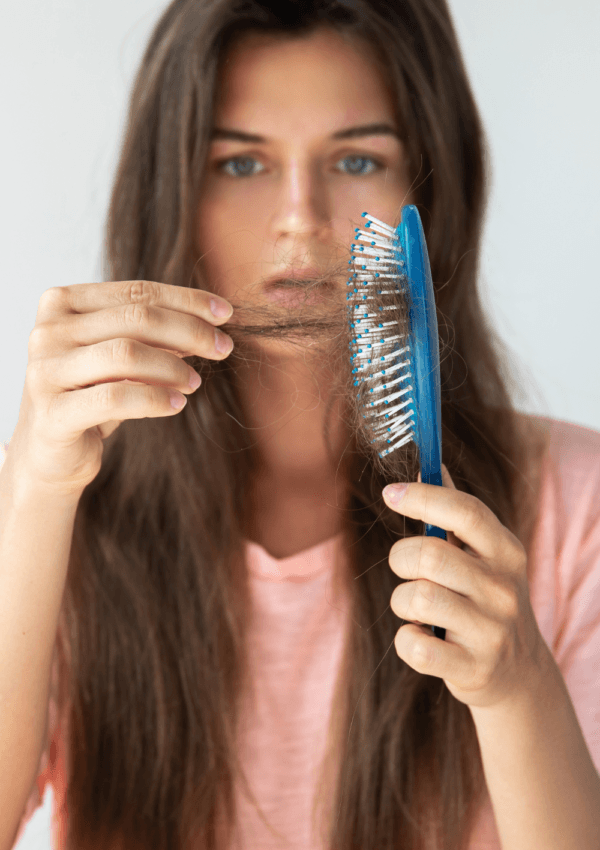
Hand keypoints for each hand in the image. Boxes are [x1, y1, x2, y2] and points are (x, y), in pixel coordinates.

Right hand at [10, 280, 233, 497]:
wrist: (51, 454)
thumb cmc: (90, 397)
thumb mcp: (122, 357)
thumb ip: (153, 334)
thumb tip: (209, 320)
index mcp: (62, 304)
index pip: (136, 292)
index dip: (186, 301)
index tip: (225, 313)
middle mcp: (48, 331)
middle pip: (136, 318)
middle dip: (189, 331)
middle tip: (223, 347)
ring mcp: (45, 371)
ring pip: (126, 354)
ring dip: (173, 367)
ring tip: (195, 383)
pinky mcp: (52, 413)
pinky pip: (115, 398)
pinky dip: (154, 398)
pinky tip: (177, 404)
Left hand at [382, 465, 548, 709]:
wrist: (518, 673)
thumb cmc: (486, 599)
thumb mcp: (485, 555)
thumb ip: (456, 513)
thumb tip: (429, 464)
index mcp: (506, 551)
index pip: (466, 512)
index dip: (423, 497)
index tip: (392, 493)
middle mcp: (503, 588)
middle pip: (429, 555)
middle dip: (401, 559)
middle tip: (407, 569)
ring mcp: (491, 631)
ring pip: (416, 598)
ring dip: (401, 601)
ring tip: (416, 608)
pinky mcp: (473, 668)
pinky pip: (414, 645)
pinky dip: (406, 640)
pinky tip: (420, 636)